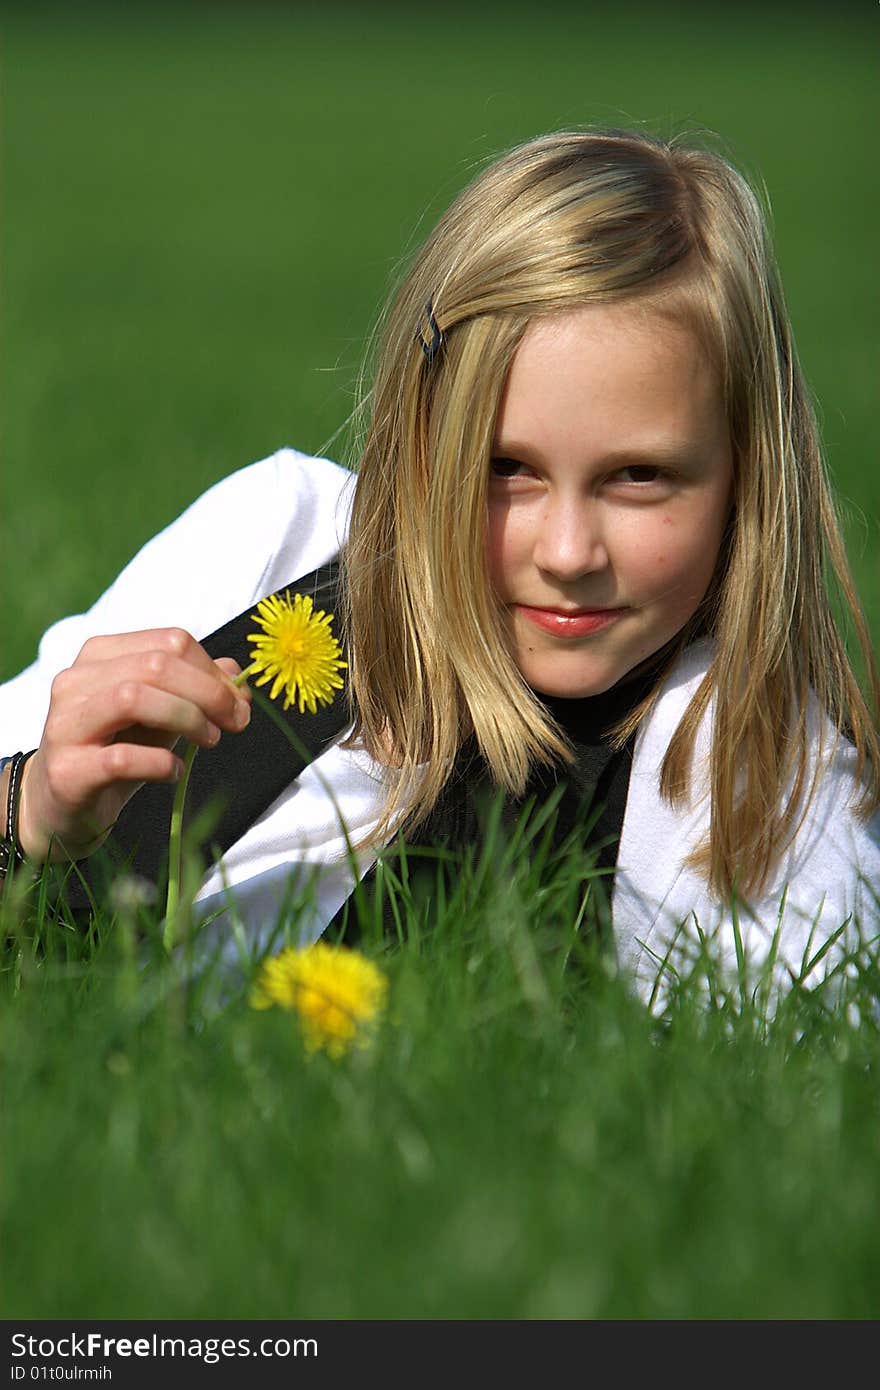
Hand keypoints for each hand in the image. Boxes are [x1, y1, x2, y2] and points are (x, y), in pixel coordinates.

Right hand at [17, 628, 251, 861]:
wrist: (61, 804)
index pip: (168, 642)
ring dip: (186, 718)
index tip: (238, 702)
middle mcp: (76, 681)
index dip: (213, 670)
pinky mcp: (67, 770)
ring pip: (133, 698)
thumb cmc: (115, 750)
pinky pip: (122, 758)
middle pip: (156, 665)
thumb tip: (236, 674)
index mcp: (100, 656)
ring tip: (208, 741)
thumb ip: (195, 689)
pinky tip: (173, 771)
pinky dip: (160, 763)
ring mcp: (66, 724)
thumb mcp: (161, 714)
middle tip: (235, 722)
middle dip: (209, 693)